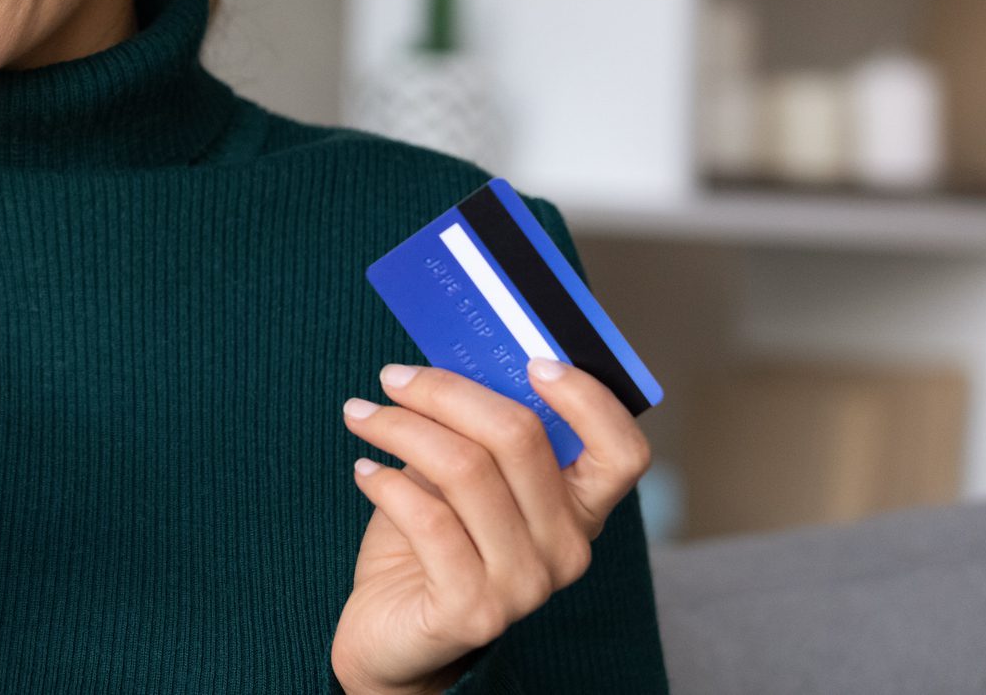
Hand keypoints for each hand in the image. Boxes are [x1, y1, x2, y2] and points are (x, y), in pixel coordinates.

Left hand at [328, 359, 651, 694]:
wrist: (391, 632)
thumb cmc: (430, 539)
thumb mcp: (462, 475)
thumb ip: (476, 428)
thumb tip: (455, 353)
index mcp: (580, 508)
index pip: (623, 452)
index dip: (587, 398)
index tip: (531, 359)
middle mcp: (567, 550)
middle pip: (520, 437)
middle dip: (446, 391)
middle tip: (392, 376)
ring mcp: (525, 585)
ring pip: (465, 468)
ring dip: (400, 428)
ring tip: (362, 415)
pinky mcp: (474, 611)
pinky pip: (428, 519)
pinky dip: (385, 482)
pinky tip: (364, 470)